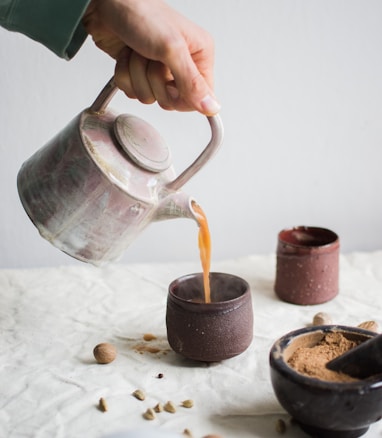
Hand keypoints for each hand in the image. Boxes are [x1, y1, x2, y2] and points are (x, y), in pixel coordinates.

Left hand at [83, 0, 220, 114]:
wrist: (106, 2)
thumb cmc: (141, 12)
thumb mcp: (172, 49)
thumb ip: (192, 82)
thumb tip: (212, 107)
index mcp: (199, 56)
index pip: (198, 98)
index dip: (181, 97)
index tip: (170, 81)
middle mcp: (181, 65)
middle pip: (171, 101)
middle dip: (154, 81)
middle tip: (152, 58)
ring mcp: (159, 70)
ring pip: (149, 97)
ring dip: (137, 75)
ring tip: (138, 52)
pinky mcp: (139, 72)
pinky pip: (133, 92)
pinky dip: (125, 75)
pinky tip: (127, 56)